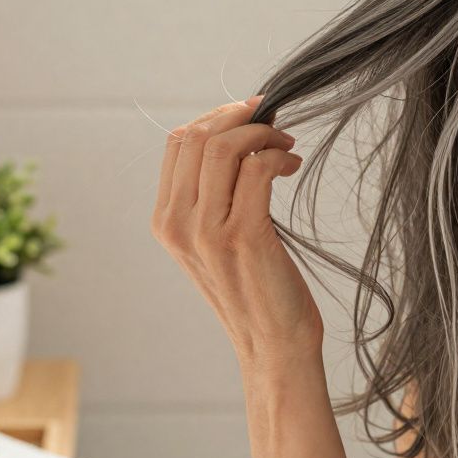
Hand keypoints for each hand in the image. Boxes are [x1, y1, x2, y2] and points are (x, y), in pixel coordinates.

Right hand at [151, 95, 323, 368]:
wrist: (273, 344)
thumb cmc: (254, 287)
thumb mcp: (215, 239)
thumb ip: (213, 193)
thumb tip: (239, 130)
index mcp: (165, 221)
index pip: (177, 142)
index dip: (215, 117)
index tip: (248, 113)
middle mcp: (177, 224)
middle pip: (197, 136)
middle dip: (238, 114)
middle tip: (272, 118)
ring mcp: (206, 231)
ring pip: (224, 146)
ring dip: (262, 133)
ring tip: (285, 144)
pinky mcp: (243, 236)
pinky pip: (258, 168)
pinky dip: (279, 156)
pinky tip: (292, 165)